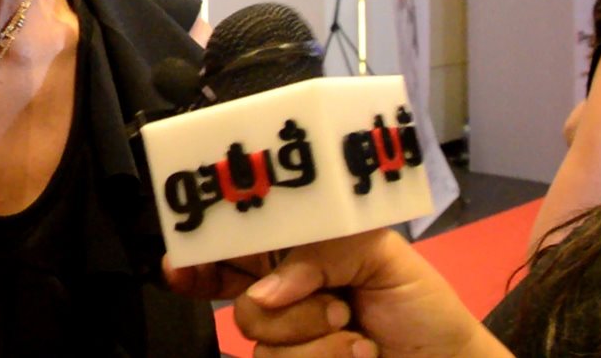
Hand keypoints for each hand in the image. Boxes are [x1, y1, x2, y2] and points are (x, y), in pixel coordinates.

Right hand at [166, 229, 510, 357]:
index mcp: (293, 257)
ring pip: (261, 344)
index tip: (181, 267)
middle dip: (281, 307)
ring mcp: (290, 345)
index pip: (230, 252)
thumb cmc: (419, 304)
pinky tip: (359, 356)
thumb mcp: (380, 253)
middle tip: (335, 303)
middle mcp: (283, 300)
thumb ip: (320, 252)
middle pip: (240, 303)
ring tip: (359, 335)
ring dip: (318, 341)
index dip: (198, 258)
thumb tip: (267, 292)